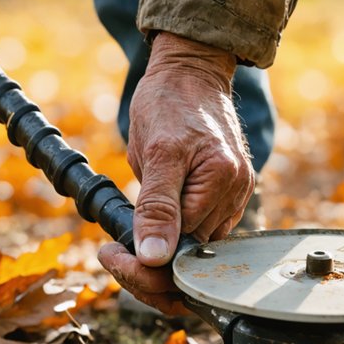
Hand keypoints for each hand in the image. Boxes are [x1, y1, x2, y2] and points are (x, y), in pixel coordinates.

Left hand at [99, 32, 254, 312]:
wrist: (190, 72)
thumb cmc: (170, 102)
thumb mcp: (155, 153)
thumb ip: (156, 208)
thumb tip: (155, 258)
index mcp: (222, 183)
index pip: (183, 253)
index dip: (143, 266)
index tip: (109, 254)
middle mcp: (234, 197)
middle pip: (191, 263)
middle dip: (149, 271)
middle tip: (111, 256)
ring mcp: (233, 199)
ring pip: (194, 256)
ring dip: (158, 259)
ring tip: (124, 246)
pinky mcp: (225, 199)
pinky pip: (199, 238)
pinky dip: (170, 243)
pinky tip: (147, 233)